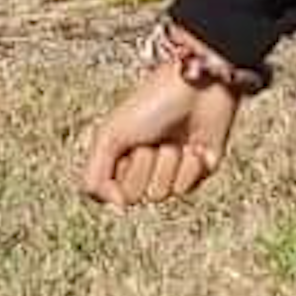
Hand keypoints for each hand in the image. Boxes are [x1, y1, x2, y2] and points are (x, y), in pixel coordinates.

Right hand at [78, 61, 241, 206]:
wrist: (199, 87)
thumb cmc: (152, 102)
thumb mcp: (110, 135)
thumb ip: (95, 177)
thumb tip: (118, 207)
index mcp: (121, 157)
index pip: (114, 193)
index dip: (123, 173)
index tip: (129, 146)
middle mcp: (145, 167)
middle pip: (138, 196)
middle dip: (145, 166)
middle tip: (153, 140)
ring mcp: (171, 171)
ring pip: (162, 195)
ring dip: (168, 164)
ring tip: (174, 140)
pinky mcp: (197, 172)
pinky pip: (185, 189)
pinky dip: (189, 167)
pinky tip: (194, 147)